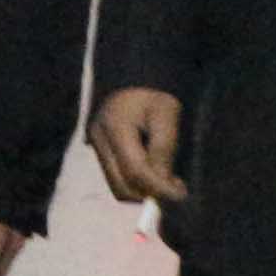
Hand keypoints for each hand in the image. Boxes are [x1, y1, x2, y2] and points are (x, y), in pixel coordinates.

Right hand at [89, 87, 187, 207]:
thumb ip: (164, 148)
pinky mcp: (99, 152)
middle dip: (149, 195)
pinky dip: (135, 184)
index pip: (135, 170)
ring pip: (117, 187)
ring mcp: (95, 147)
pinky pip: (116, 179)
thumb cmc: (153, 94)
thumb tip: (164, 186)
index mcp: (116, 126)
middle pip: (121, 186)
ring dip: (142, 191)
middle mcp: (99, 140)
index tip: (180, 195)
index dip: (158, 188)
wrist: (132, 80)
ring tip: (166, 181)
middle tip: (174, 189)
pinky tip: (153, 173)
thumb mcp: (167, 113)